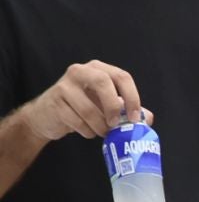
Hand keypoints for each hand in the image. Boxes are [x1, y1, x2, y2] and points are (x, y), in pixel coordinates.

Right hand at [24, 60, 146, 139]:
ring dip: (100, 126)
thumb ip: (127, 109)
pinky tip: (88, 132)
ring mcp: (64, 85)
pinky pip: (76, 121)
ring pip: (88, 108)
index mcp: (98, 69)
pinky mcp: (54, 102)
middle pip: (103, 82)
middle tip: (117, 124)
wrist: (47, 115)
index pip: (122, 76)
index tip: (135, 118)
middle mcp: (80, 71)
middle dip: (114, 106)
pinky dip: (87, 131)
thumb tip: (147, 118)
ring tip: (103, 132)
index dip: (132, 97)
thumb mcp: (106, 105)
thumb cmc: (82, 107)